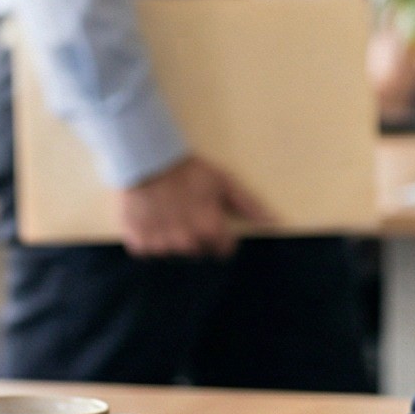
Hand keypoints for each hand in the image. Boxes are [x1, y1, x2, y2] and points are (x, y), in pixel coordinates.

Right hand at [118, 155, 272, 256]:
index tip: (210, 221)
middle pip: (198, 252)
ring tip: (167, 215)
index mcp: (210, 230)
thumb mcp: (224, 182)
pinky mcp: (139, 244)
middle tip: (187, 213)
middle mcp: (187, 243)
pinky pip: (148, 251)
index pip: (223, 250)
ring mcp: (161, 246)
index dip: (219, 236)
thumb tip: (275, 221)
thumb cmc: (189, 171)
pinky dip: (149, 239)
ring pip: (173, 253)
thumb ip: (250, 205)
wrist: (146, 160)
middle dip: (196, 237)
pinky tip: (151, 220)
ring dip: (172, 239)